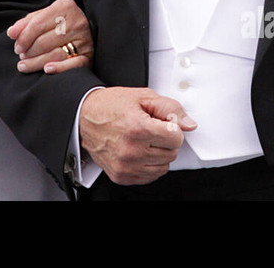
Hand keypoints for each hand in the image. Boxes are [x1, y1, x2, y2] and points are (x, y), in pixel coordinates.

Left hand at [7, 0, 93, 73]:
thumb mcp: (44, 17)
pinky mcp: (89, 56)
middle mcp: (77, 21)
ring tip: (25, 65)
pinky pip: (73, 65)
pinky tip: (46, 70)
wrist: (86, 31)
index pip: (37, 24)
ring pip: (55, 54)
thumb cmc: (59, 24)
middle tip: (22, 57)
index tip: (17, 47)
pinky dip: (59, 68)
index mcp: (65, 7)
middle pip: (44, 41)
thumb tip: (11, 32)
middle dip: (29, 51)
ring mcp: (84, 39)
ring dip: (36, 62)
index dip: (24, 38)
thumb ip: (27, 23)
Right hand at [79, 87, 196, 185]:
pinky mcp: (121, 176)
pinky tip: (139, 150)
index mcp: (137, 128)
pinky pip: (150, 176)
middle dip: (166, 140)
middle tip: (151, 128)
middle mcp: (131, 150)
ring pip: (163, 167)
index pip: (176, 138)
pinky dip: (149, 164)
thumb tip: (189, 124)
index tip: (163, 122)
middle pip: (171, 153)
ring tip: (144, 140)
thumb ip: (170, 108)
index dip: (173, 127)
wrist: (84, 117)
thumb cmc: (111, 105)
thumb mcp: (142, 97)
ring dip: (159, 153)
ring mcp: (125, 166)